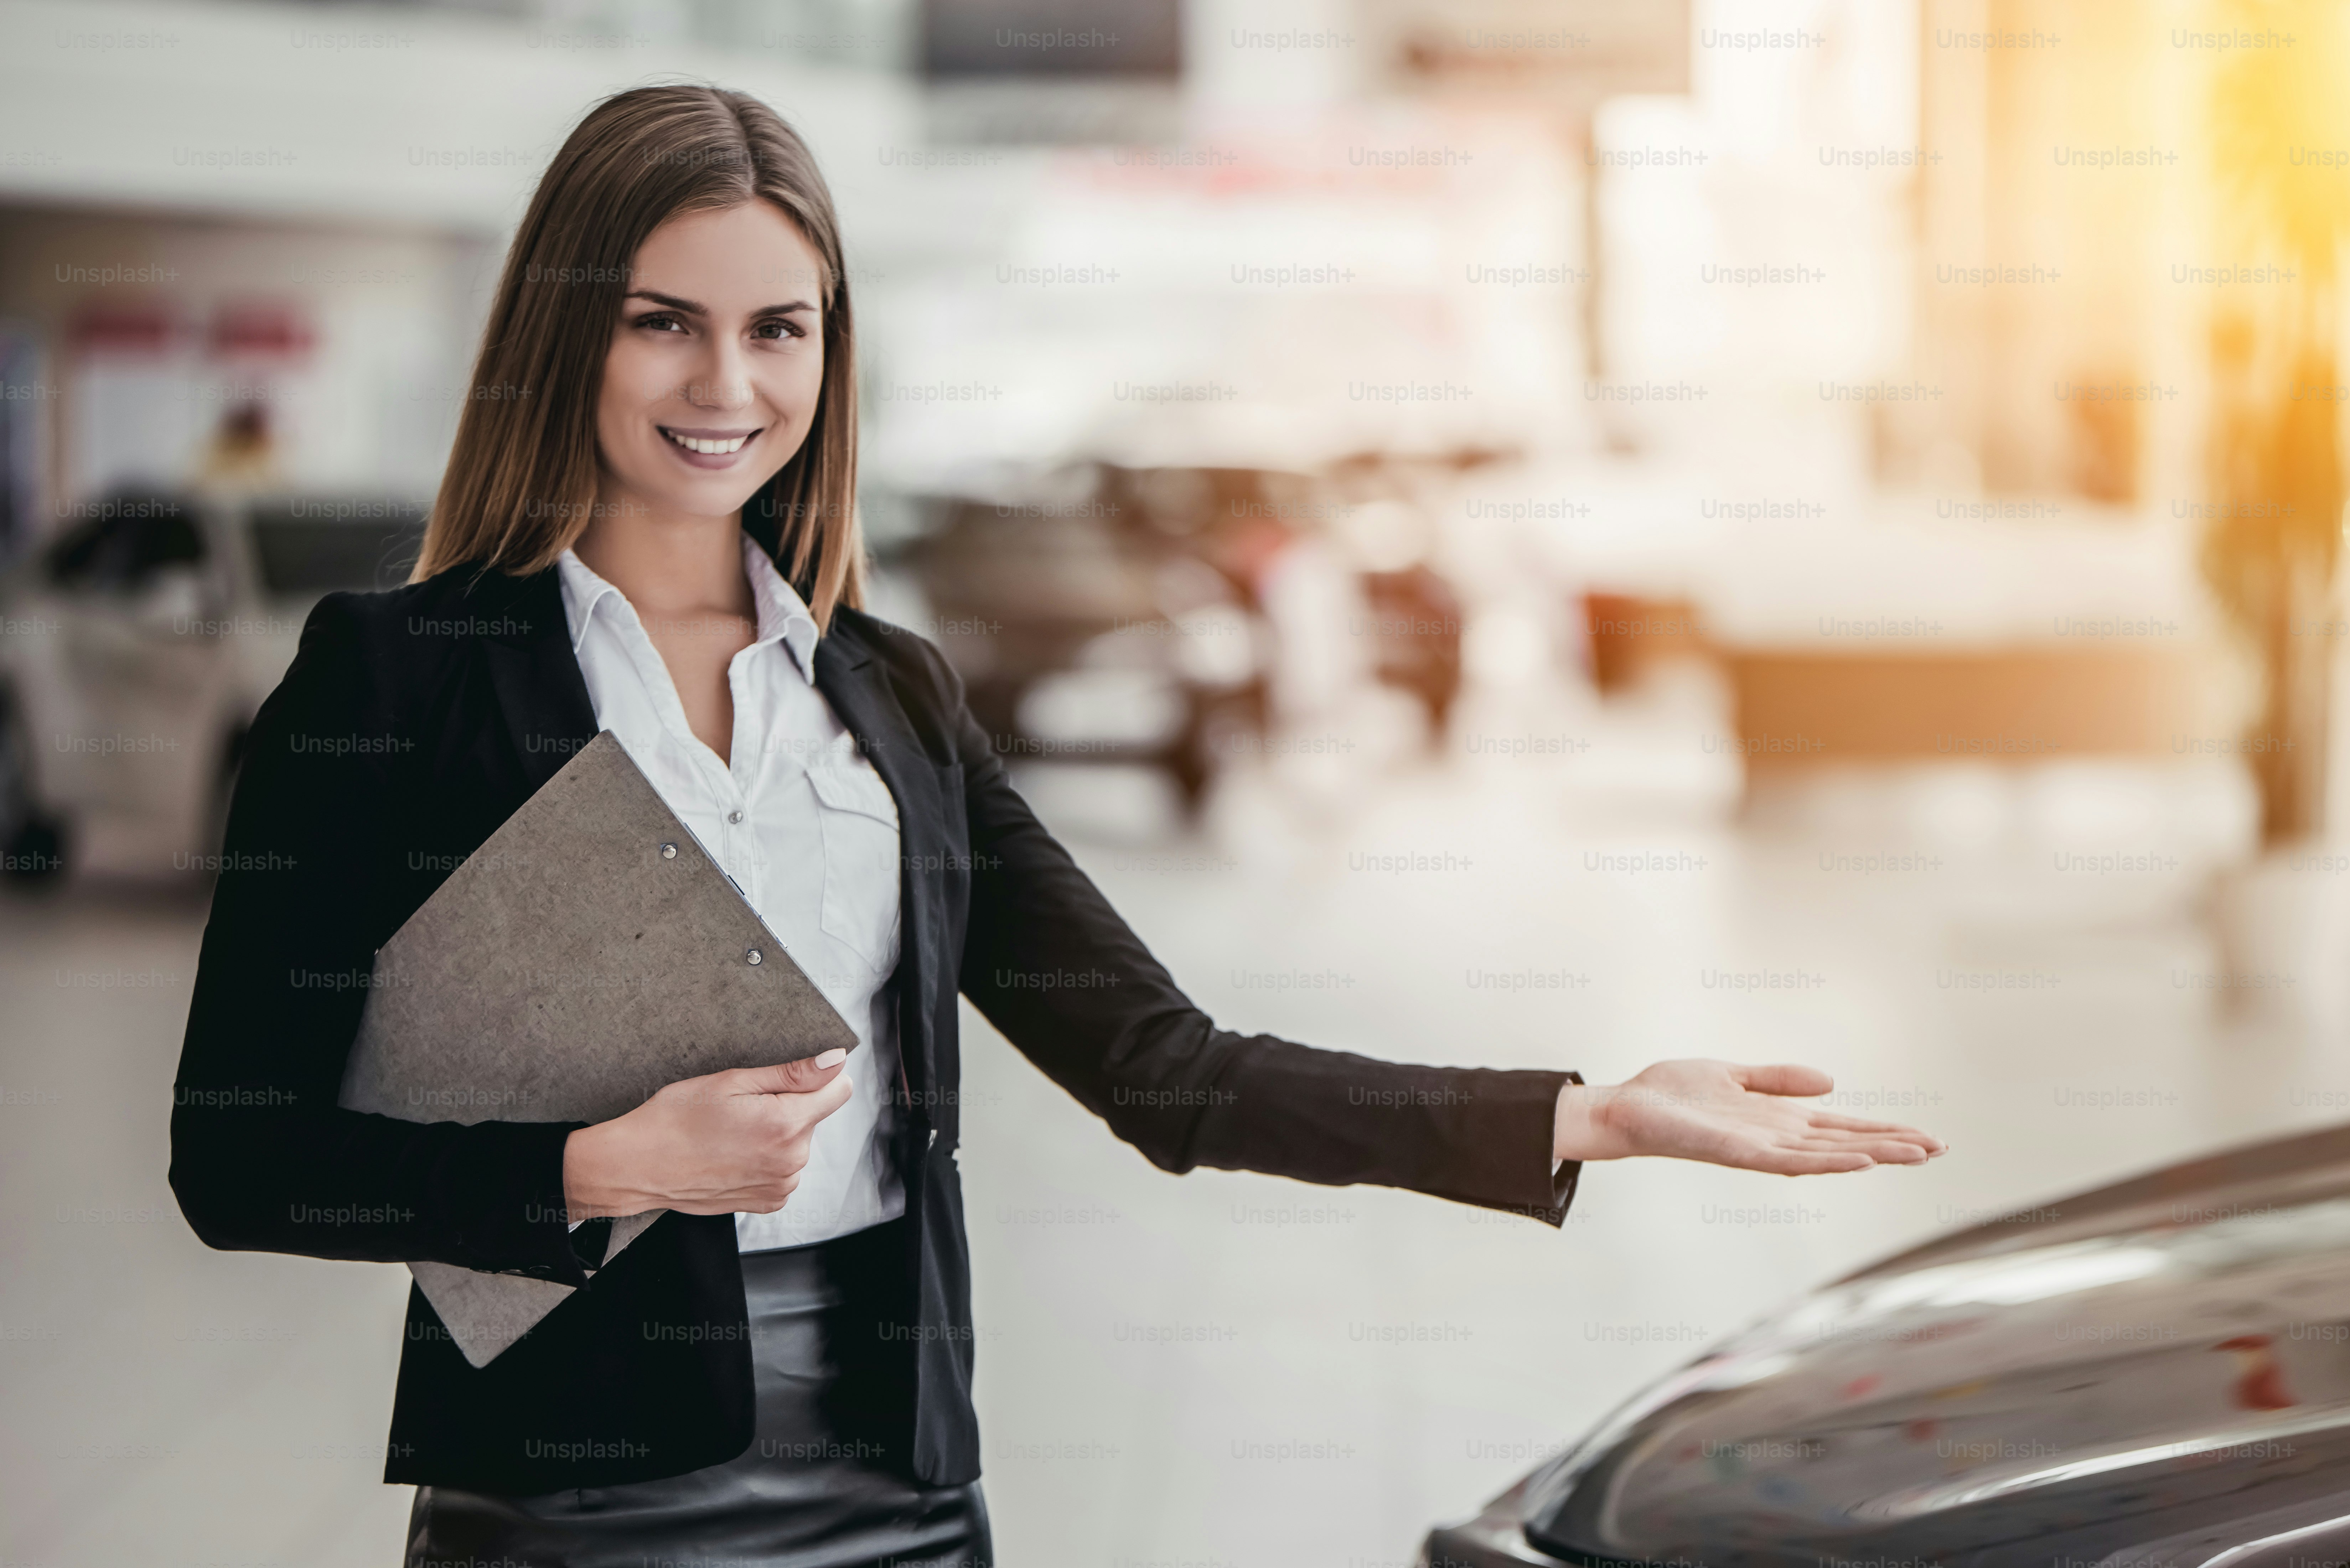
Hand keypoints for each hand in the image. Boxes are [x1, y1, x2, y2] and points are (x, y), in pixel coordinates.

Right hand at [562, 1048, 853, 1218]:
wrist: (639, 1165)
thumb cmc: (675, 1119)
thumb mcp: (733, 1082)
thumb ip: (793, 1073)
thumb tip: (836, 1061)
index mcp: (785, 1125)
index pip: (839, 1091)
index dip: (818, 1078)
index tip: (790, 1078)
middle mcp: (790, 1161)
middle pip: (813, 1117)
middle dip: (788, 1106)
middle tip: (742, 1107)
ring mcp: (780, 1185)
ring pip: (798, 1143)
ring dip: (776, 1134)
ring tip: (732, 1132)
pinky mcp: (768, 1202)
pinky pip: (783, 1170)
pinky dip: (765, 1159)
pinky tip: (734, 1153)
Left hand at [1552, 1060, 1944, 1174]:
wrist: (1627, 1109)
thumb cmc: (1672, 1095)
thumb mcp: (1734, 1075)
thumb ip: (1778, 1080)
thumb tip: (1829, 1082)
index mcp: (1778, 1120)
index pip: (1842, 1128)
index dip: (1883, 1130)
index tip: (1925, 1135)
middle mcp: (1777, 1138)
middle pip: (1847, 1143)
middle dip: (1893, 1145)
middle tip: (1941, 1148)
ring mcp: (1761, 1148)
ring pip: (1830, 1154)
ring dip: (1874, 1154)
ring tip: (1918, 1153)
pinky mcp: (1740, 1153)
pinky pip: (1790, 1161)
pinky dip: (1826, 1161)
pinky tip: (1859, 1161)